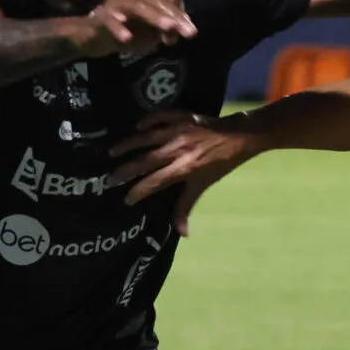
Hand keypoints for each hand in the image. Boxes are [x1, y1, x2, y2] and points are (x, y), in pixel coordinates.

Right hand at [76, 0, 195, 56]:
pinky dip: (118, 29)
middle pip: (155, 0)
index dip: (180, 11)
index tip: (190, 28)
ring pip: (136, 5)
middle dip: (173, 16)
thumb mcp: (152, 34)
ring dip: (154, 16)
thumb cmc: (128, 31)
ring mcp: (114, 3)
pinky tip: (127, 38)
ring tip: (168, 28)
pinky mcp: (101, 16)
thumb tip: (180, 33)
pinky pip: (110, 21)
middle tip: (189, 32)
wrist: (95, 37)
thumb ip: (166, 32)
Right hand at [109, 109, 250, 234]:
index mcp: (184, 168)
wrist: (240, 136)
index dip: (139, 191)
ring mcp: (179, 131)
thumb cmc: (221, 163)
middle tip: (109, 179)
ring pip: (147, 137)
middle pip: (146, 161)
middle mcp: (178, 150)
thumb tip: (181, 233)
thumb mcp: (203, 185)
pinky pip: (160, 116)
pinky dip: (148, 121)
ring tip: (112, 152)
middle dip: (126, 171)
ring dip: (129, 145)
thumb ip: (187, 206)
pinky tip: (137, 127)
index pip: (155, 182)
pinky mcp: (182, 116)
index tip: (126, 199)